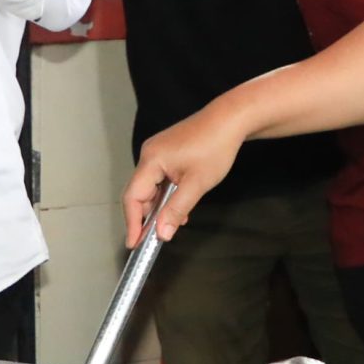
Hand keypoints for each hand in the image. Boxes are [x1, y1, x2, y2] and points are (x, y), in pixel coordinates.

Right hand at [125, 107, 249, 241]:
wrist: (230, 119)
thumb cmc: (215, 146)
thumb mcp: (196, 184)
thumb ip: (176, 210)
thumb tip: (162, 233)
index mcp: (151, 160)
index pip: (133, 197)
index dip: (132, 222)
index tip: (134, 243)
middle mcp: (149, 154)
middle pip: (138, 192)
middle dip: (145, 217)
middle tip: (153, 239)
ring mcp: (157, 151)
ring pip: (150, 187)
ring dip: (159, 206)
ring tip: (172, 223)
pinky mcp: (167, 151)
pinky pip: (159, 178)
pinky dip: (166, 194)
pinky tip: (179, 205)